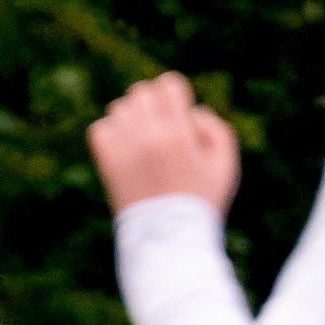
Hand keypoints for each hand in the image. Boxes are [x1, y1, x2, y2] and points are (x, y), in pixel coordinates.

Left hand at [87, 73, 240, 218]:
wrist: (168, 241)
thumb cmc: (200, 203)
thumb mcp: (225, 166)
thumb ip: (216, 129)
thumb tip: (191, 112)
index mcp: (178, 132)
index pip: (168, 84)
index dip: (175, 96)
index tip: (177, 115)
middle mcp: (148, 135)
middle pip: (141, 92)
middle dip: (152, 106)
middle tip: (159, 129)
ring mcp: (124, 149)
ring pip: (119, 108)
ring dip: (131, 119)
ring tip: (141, 141)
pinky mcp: (107, 164)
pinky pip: (99, 129)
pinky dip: (110, 133)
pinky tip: (123, 148)